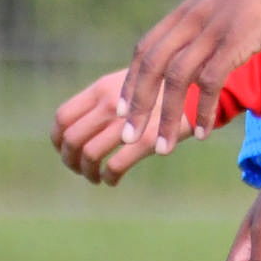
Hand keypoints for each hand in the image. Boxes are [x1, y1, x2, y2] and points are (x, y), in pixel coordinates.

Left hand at [52, 70, 187, 185]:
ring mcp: (129, 122)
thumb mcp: (131, 80)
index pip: (63, 117)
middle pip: (71, 139)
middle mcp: (111, 104)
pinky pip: (114, 166)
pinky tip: (113, 180)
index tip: (64, 151)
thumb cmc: (166, 85)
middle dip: (70, 161)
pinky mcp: (147, 140)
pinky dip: (108, 178)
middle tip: (80, 169)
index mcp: (103, 88)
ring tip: (96, 177)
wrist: (203, 86)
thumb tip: (82, 121)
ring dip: (88, 173)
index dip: (57, 139)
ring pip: (89, 155)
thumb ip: (108, 97)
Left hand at [118, 0, 260, 154]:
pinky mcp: (238, 38)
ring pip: (176, 78)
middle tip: (128, 136)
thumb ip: (211, 19)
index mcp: (189, 9)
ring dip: (166, 116)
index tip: (124, 110)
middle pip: (152, 65)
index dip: (132, 81)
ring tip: (163, 148)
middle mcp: (194, 17)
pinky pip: (210, 82)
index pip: (146, 48)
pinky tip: (203, 132)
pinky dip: (202, 110)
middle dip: (138, 104)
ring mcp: (215, 28)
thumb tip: (204, 41)